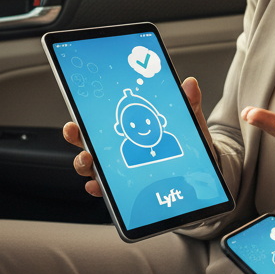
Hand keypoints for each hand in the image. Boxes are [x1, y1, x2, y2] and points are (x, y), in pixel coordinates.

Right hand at [66, 77, 210, 197]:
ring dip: (85, 164)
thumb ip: (188, 102)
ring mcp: (120, 168)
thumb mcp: (187, 121)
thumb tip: (190, 83)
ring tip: (89, 160)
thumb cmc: (187, 142)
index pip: (99, 123)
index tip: (75, 119)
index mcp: (127, 128)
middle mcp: (117, 149)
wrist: (199, 168)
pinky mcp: (126, 186)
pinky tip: (98, 186)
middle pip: (88, 144)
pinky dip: (99, 189)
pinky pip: (107, 190)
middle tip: (75, 133)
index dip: (83, 120)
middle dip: (76, 139)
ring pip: (92, 168)